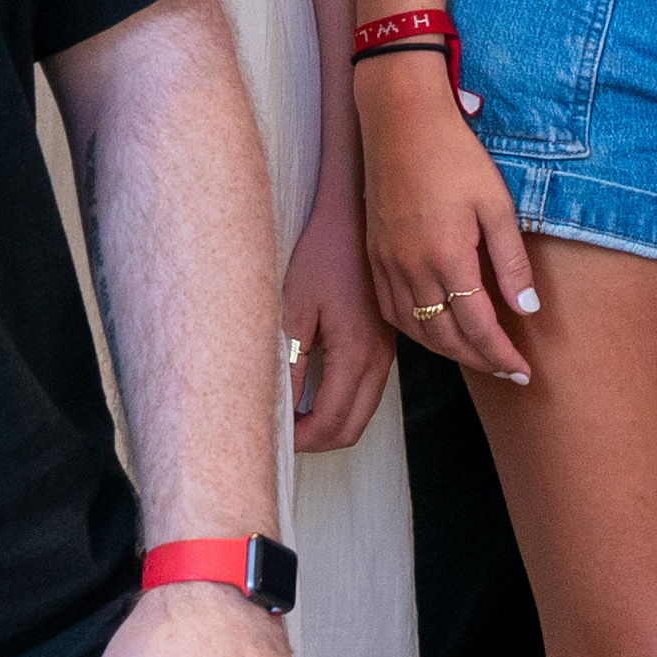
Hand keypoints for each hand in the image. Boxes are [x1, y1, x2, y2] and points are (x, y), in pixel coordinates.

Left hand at [284, 188, 397, 452]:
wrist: (356, 215)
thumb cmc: (323, 253)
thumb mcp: (294, 308)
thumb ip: (289, 365)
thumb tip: (278, 410)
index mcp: (356, 353)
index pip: (331, 423)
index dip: (299, 440)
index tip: (269, 437)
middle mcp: (379, 360)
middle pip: (351, 429)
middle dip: (316, 440)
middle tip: (279, 432)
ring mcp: (387, 353)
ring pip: (362, 412)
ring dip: (329, 423)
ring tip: (290, 412)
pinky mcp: (384, 343)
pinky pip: (367, 390)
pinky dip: (341, 403)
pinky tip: (311, 388)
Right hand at [359, 66, 541, 386]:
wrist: (400, 120)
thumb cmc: (454, 155)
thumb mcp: (495, 204)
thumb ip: (511, 261)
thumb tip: (527, 310)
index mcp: (447, 257)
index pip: (478, 327)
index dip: (501, 355)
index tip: (524, 372)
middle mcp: (411, 268)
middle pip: (445, 338)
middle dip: (479, 360)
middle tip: (507, 370)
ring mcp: (387, 263)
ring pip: (416, 330)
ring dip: (449, 351)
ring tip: (478, 355)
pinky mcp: (374, 255)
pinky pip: (392, 310)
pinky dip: (416, 331)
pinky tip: (434, 329)